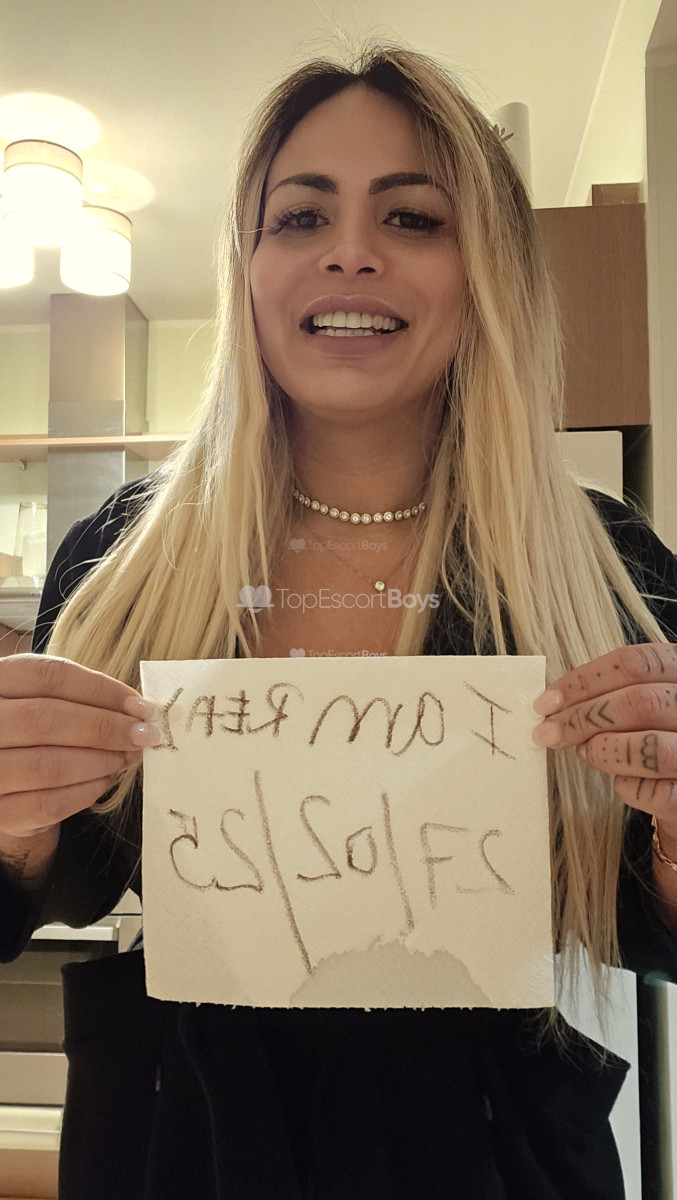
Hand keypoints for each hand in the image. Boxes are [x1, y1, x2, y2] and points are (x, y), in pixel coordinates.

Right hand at [0, 654, 161, 842]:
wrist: (4, 779)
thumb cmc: (32, 732)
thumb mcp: (44, 699)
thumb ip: (82, 698)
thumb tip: (138, 710)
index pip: (50, 676)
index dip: (102, 690)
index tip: (141, 706)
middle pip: (47, 719)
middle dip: (107, 728)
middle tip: (145, 735)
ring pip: (49, 765)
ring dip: (101, 761)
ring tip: (128, 757)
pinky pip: (48, 804)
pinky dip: (86, 792)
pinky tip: (106, 780)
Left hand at [532, 643, 676, 855]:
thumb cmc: (666, 737)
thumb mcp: (652, 702)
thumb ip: (617, 694)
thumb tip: (557, 703)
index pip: (636, 663)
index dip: (584, 681)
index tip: (547, 701)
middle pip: (639, 702)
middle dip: (582, 717)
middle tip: (548, 732)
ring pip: (651, 748)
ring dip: (603, 750)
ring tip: (584, 753)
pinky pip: (657, 792)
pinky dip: (629, 787)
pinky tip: (621, 783)